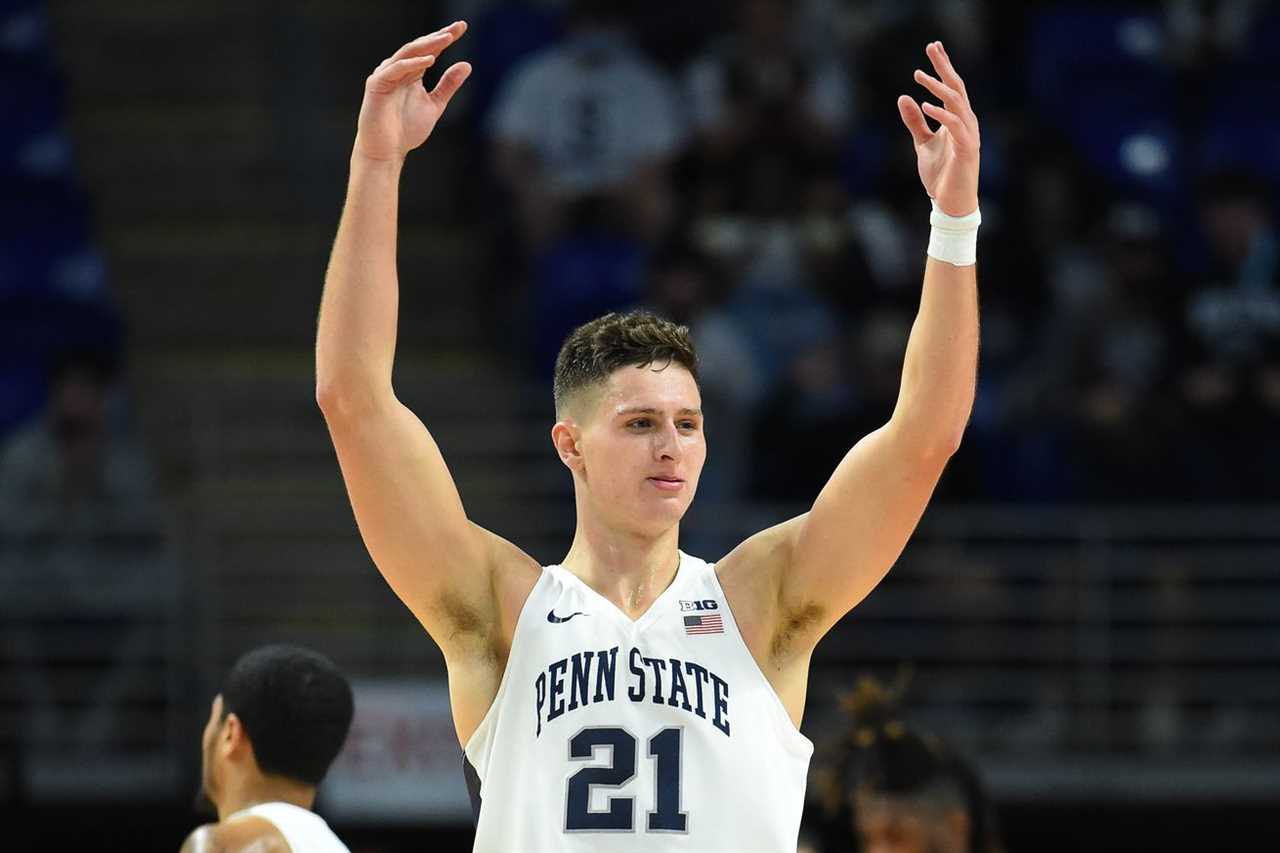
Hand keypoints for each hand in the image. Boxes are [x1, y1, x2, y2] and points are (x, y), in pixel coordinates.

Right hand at [353, 22, 471, 162]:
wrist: (386, 150)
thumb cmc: (406, 129)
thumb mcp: (435, 105)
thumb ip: (448, 85)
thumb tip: (467, 64)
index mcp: (411, 72)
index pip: (430, 50)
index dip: (444, 37)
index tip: (462, 27)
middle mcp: (398, 69)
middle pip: (419, 47)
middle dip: (438, 36)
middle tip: (457, 28)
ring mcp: (386, 75)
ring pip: (407, 53)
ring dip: (427, 45)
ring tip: (446, 39)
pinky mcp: (377, 84)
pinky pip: (395, 69)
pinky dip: (411, 63)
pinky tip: (429, 60)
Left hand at [897, 42, 979, 215]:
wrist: (950, 203)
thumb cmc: (940, 174)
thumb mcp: (922, 143)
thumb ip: (915, 122)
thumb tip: (903, 97)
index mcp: (958, 120)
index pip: (952, 87)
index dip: (943, 66)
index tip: (933, 47)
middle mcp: (966, 123)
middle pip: (957, 87)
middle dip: (944, 66)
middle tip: (931, 47)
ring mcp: (969, 135)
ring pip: (957, 103)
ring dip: (938, 88)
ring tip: (919, 76)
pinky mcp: (967, 149)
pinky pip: (955, 126)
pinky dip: (941, 114)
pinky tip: (925, 105)